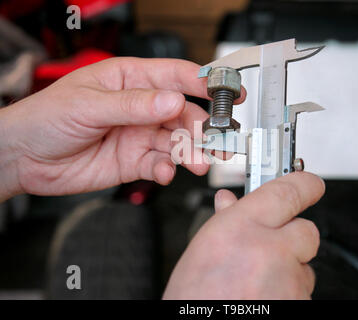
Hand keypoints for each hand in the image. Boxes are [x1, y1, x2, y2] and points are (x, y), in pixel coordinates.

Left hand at [0, 58, 245, 200]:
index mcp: (130, 80)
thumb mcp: (89, 105)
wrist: (25, 158)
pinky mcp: (135, 161)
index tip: (229, 92)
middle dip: (203, 127)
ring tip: (198, 162)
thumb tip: (171, 100)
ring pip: (176, 142)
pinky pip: (160, 165)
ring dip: (190, 152)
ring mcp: (139, 135)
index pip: (175, 76)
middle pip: (184, 113)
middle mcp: (140, 107)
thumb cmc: (47, 117)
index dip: (204, 83)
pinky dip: (166, 170)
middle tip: (217, 140)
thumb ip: (134, 105)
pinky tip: (163, 173)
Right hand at [163, 172, 324, 298]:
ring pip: (305, 266)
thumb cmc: (194, 300)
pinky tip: (263, 298)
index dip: (303, 183)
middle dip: (294, 237)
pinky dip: (288, 292)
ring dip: (289, 270)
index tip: (310, 182)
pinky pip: (303, 291)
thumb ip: (225, 222)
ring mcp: (288, 282)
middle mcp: (268, 251)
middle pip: (307, 230)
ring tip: (258, 283)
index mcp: (239, 228)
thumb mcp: (202, 251)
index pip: (286, 191)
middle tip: (273, 248)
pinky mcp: (299, 303)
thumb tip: (231, 201)